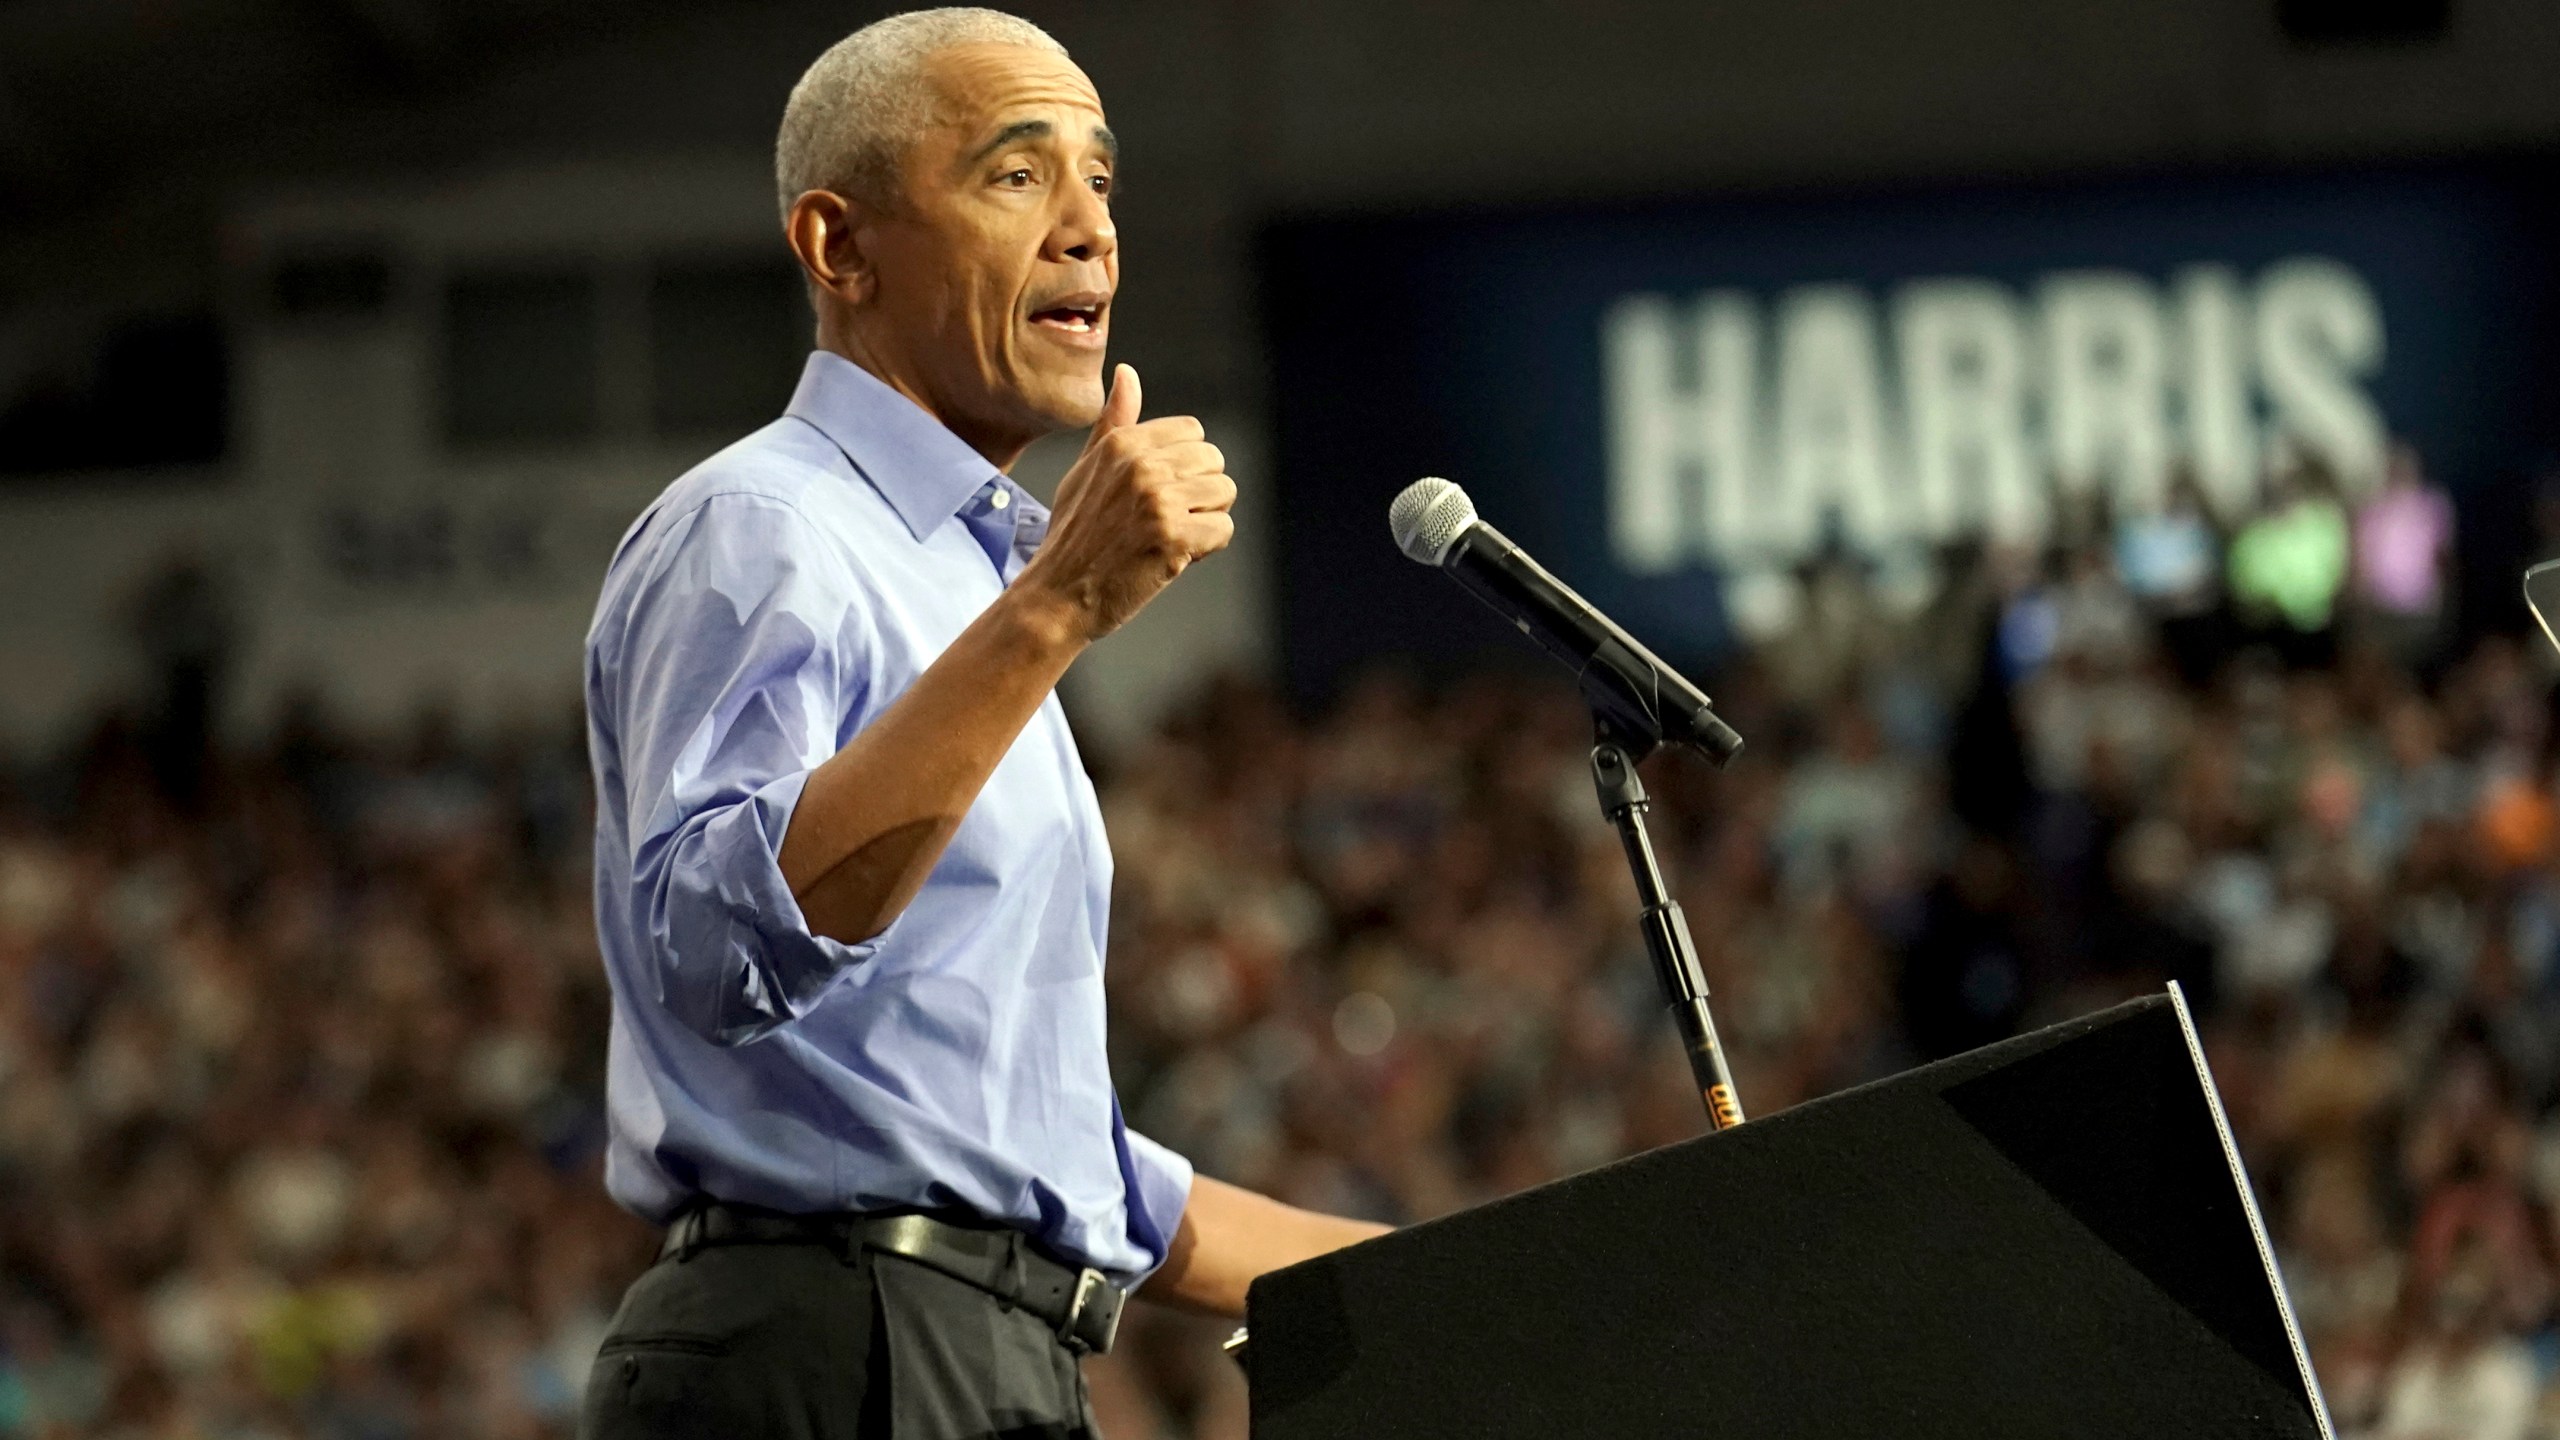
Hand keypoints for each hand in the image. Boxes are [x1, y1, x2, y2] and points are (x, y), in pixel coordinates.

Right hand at [1014, 364, 1235, 640]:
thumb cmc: (1072, 536)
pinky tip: (1172, 557)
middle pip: (1214, 461)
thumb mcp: (1085, 470)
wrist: (1057, 595)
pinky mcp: (1174, 537)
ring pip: (1224, 493)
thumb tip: (1128, 373)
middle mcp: (1141, 465)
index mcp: (1121, 444)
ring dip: (1206, 519)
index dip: (1185, 467)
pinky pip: (1223, 530)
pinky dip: (1206, 549)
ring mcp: (1158, 500)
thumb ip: (1113, 423)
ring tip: (1169, 537)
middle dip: (1200, 492)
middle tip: (1167, 520)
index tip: (1160, 493)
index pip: (1192, 432)